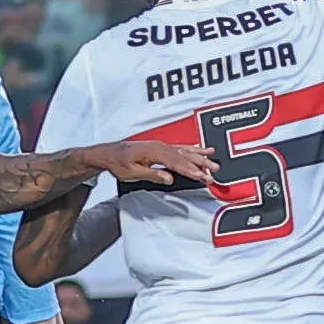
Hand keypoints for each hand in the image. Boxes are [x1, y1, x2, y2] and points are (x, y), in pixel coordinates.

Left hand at [87, 139, 218, 188]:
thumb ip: (152, 174)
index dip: (191, 170)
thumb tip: (169, 178)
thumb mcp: (132, 173)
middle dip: (200, 164)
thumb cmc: (118, 163)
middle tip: (214, 172)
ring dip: (200, 156)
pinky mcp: (161, 147)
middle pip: (184, 156)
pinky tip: (201, 149)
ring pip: (184, 151)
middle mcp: (160, 146)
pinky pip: (180, 147)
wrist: (109, 153)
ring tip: (213, 162)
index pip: (176, 162)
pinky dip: (192, 148)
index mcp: (153, 151)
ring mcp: (161, 145)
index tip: (202, 176)